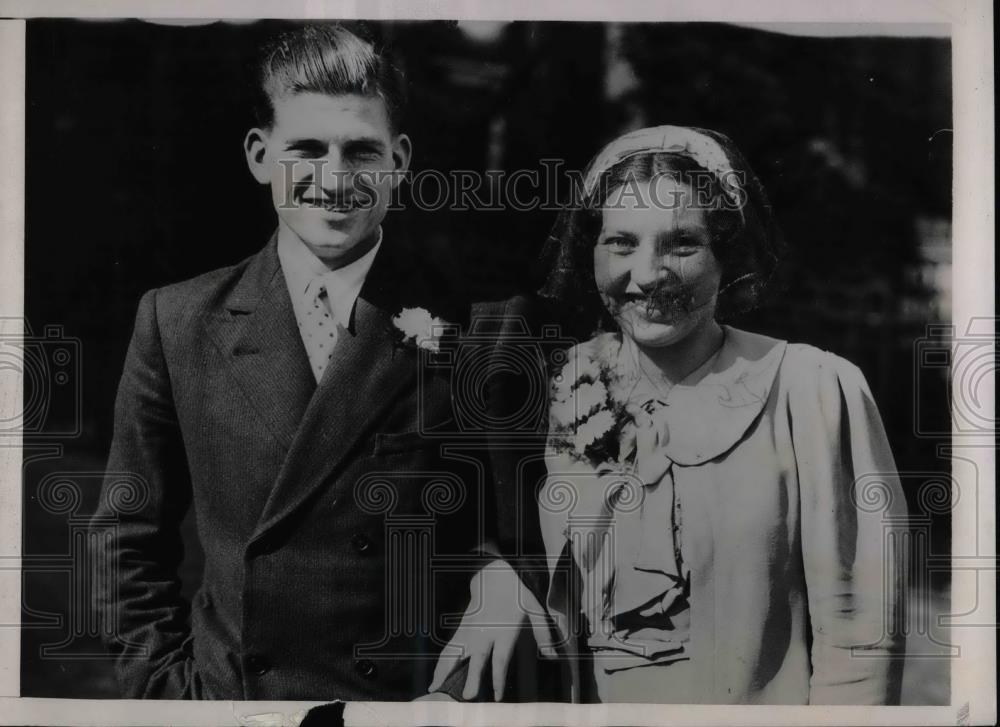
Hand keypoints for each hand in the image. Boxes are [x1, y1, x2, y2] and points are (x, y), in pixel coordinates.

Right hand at [427, 559, 556, 700]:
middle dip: (471, 678)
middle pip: (476, 658)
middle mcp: (484, 632)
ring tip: (436, 689)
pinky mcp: (461, 626)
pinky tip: (436, 676)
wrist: (493, 571)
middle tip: (467, 697)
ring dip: (445, 671)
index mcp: (503, 630)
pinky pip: (449, 647)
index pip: (500, 659)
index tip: (497, 697)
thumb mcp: (534, 608)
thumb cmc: (516, 591)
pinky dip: (441, 662)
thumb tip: (554, 656)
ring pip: (455, 653)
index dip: (498, 679)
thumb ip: (543, 633)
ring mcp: (470, 629)